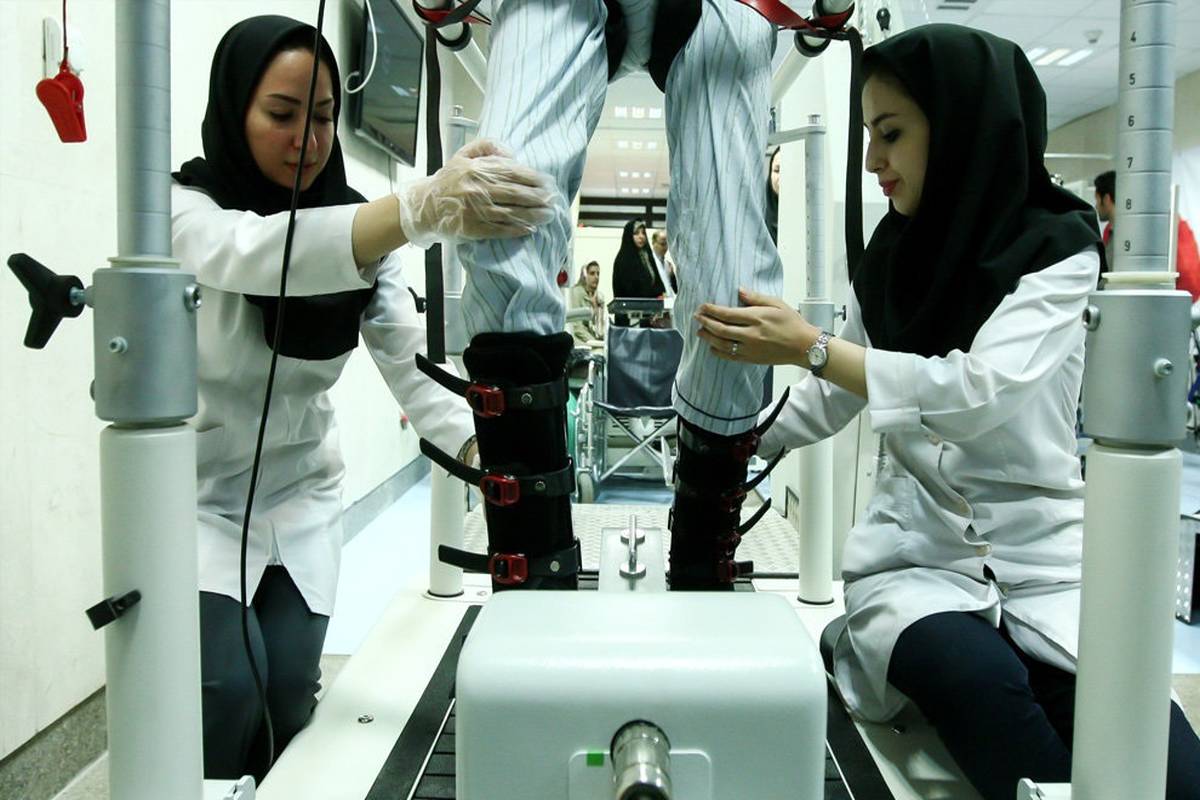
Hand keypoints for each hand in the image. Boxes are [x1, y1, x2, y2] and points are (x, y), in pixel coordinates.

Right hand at [397, 139, 555, 246]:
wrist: (426, 205)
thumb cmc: (449, 179)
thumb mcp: (463, 155)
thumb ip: (486, 146)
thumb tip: (510, 153)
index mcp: (477, 169)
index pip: (512, 172)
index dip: (532, 178)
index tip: (547, 182)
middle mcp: (477, 189)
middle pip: (515, 193)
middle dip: (538, 197)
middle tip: (552, 200)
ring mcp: (476, 210)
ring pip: (511, 212)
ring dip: (532, 215)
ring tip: (547, 215)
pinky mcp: (473, 228)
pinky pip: (499, 229)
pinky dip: (516, 230)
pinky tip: (529, 229)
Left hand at [694, 288, 817, 364]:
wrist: (803, 346)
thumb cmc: (792, 323)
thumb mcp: (777, 304)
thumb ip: (756, 298)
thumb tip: (740, 290)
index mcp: (757, 318)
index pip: (728, 314)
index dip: (712, 310)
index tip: (703, 306)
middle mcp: (751, 334)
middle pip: (721, 329)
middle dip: (706, 322)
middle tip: (697, 317)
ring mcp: (751, 349)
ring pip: (723, 344)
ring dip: (709, 337)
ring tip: (700, 331)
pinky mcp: (752, 359)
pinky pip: (730, 356)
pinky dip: (719, 352)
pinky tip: (712, 347)